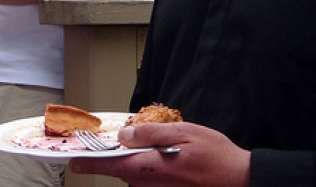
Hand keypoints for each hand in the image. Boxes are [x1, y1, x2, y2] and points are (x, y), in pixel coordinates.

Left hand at [69, 121, 249, 186]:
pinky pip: (149, 180)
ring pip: (135, 176)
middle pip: (123, 171)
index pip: (113, 166)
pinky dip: (145, 167)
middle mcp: (152, 185)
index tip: (73, 162)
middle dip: (114, 157)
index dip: (91, 163)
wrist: (241, 180)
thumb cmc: (214, 155)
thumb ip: (151, 134)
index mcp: (152, 168)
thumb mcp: (183, 133)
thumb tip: (124, 135)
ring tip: (142, 144)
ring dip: (132, 161)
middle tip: (112, 140)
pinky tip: (159, 155)